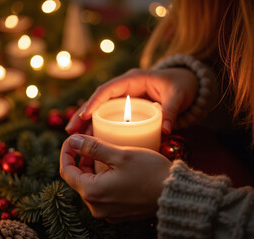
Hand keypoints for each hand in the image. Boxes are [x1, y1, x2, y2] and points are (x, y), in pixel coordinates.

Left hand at [60, 134, 170, 222]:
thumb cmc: (150, 172)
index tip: (72, 139)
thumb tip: (73, 140)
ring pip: (90, 186)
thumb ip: (93, 148)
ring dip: (91, 168)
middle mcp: (96, 207)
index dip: (66, 153)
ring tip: (101, 152)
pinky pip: (101, 193)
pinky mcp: (117, 212)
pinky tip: (112, 168)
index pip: (67, 171)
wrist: (175, 195)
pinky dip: (101, 178)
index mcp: (93, 192)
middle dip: (80, 159)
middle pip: (78, 179)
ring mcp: (107, 212)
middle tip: (89, 142)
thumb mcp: (120, 155)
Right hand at [65, 68, 197, 133]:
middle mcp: (125, 87)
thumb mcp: (178, 96)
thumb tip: (167, 130)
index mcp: (133, 79)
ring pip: (101, 109)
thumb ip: (172, 111)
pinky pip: (109, 116)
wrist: (188, 85)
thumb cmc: (182, 86)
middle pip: (98, 101)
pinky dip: (99, 125)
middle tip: (70, 131)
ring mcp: (124, 97)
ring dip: (87, 122)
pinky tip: (92, 138)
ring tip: (75, 138)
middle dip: (83, 115)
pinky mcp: (127, 107)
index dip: (94, 102)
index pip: (108, 89)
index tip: (83, 116)